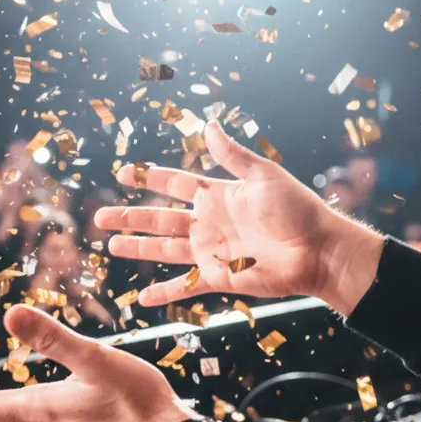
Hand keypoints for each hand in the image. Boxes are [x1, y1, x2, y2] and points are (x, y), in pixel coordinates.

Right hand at [94, 120, 383, 315]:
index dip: (149, 179)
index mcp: (218, 195)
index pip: (175, 184)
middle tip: (101, 217)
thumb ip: (232, 154)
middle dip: (130, 218)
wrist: (319, 250)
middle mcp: (209, 223)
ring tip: (111, 247)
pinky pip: (186, 286)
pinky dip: (165, 293)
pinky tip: (143, 298)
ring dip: (138, 249)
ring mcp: (212, 252)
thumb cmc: (297, 209)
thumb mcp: (264, 175)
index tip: (123, 174)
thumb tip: (210, 122)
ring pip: (165, 250)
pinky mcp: (220, 278)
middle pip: (160, 219)